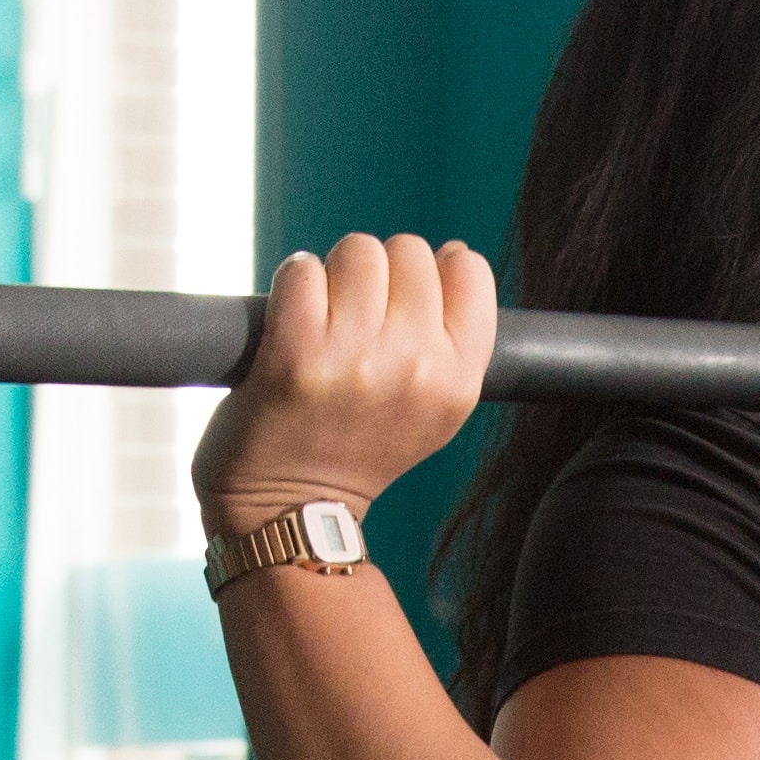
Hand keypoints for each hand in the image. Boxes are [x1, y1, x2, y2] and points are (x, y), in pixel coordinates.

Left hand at [196, 234, 496, 533]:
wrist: (290, 508)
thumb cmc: (359, 448)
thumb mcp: (438, 409)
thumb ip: (455, 340)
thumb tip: (455, 254)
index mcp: (458, 379)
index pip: (468, 268)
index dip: (431, 271)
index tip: (402, 302)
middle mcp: (415, 367)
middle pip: (407, 251)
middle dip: (378, 273)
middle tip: (354, 318)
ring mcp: (356, 361)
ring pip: (357, 252)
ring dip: (334, 274)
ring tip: (323, 318)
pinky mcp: (296, 356)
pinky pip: (302, 271)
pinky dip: (293, 283)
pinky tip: (290, 318)